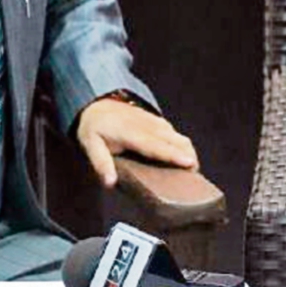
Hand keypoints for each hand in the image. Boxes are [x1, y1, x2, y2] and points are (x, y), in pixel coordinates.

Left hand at [75, 97, 198, 187]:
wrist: (96, 103)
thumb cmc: (94, 128)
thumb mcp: (90, 146)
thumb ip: (101, 164)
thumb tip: (110, 183)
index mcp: (131, 133)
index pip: (156, 146)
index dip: (173, 155)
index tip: (189, 163)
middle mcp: (146, 125)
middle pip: (174, 139)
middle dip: (188, 155)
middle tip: (195, 173)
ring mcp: (152, 121)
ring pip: (176, 134)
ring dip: (187, 149)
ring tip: (192, 167)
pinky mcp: (155, 120)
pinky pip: (173, 131)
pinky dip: (181, 143)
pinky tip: (183, 154)